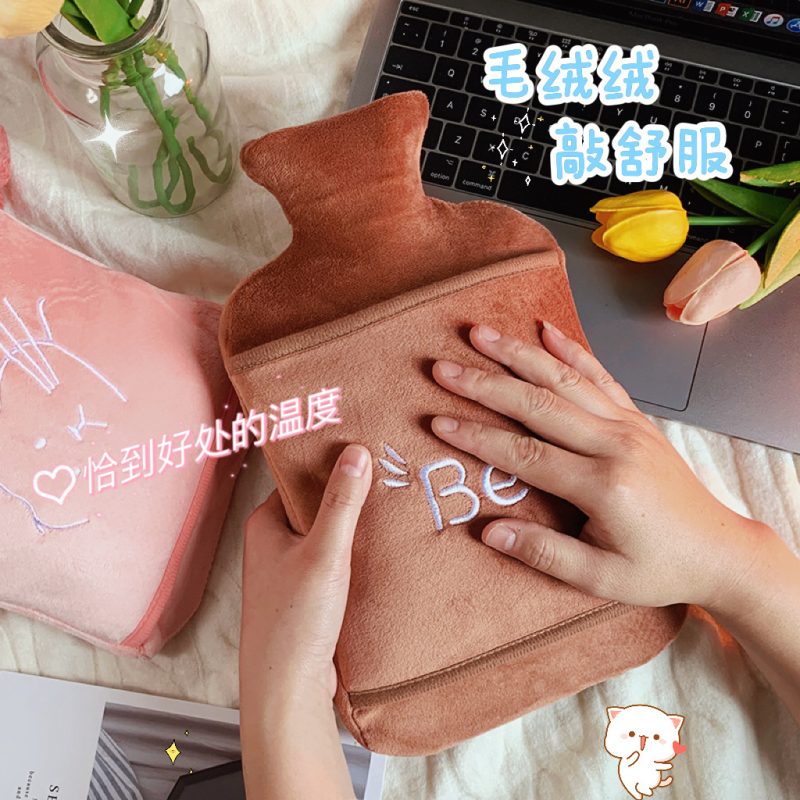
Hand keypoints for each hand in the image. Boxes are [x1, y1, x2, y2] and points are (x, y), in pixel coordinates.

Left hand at [239, 443, 370, 799]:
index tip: (362, 444)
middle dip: (347, 492)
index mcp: (264, 524)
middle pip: (315, 504)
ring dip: (353, 525)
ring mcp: (289, 569)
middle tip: (385, 472)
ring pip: (326, 533)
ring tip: (389, 504)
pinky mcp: (307, 593)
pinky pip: (333, 559)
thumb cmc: (294, 622)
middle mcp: (272, 543)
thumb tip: (355, 452)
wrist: (288, 690)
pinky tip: (380, 547)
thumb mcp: (324, 554)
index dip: (329, 461)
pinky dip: (353, 552)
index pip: (298, 478)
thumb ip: (341, 503)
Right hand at [429, 323, 773, 611]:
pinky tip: (546, 329)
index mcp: (602, 485)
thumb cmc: (659, 568)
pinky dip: (570, 351)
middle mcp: (614, 444)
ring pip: (564, 379)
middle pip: (537, 405)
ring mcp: (628, 425)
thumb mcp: (601, 578)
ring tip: (480, 334)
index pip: (525, 455)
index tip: (439, 421)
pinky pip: (599, 375)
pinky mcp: (636, 419)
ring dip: (519, 354)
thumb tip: (487, 531)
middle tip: (444, 368)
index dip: (478, 437)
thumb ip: (543, 553)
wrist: (721, 550)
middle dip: (485, 384)